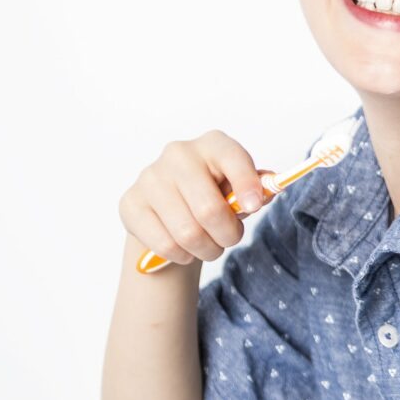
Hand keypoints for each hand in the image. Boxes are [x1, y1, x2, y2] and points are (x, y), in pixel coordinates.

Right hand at [119, 131, 268, 265]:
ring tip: (211, 246)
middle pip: (209, 209)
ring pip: (188, 233)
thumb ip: (258, 187)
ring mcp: (150, 177)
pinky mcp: (130, 203)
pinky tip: (186, 249)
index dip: (247, 186)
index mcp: (212, 144)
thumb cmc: (213, 194)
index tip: (254, 207)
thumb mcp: (238, 186)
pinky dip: (182, 256)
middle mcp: (179, 154)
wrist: (168, 208)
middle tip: (230, 239)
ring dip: (207, 249)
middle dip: (228, 235)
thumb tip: (268, 189)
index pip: (233, 159)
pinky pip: (164, 244)